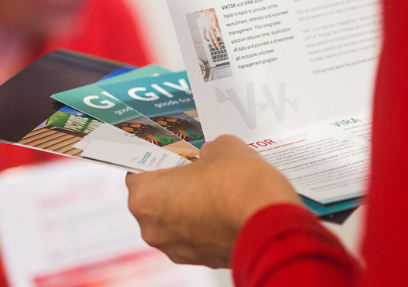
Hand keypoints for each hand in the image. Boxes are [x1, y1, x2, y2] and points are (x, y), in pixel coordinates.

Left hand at [125, 135, 302, 267]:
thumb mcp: (222, 146)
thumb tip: (211, 154)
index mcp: (145, 196)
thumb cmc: (239, 185)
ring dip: (191, 208)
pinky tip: (226, 210)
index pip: (138, 172)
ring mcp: (176, 249)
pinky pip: (196, 237)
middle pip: (156, 200)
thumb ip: (208, 150)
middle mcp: (154, 228)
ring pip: (176, 222)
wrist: (269, 221)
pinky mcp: (201, 261)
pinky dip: (207, 226)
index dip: (158, 161)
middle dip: (175, 186)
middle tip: (197, 171)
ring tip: (217, 190)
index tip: (172, 156)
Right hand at [199, 9, 222, 47]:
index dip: (222, 37)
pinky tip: (206, 40)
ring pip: (209, 37)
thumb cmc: (211, 11)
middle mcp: (211, 28)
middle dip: (217, 42)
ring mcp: (207, 28)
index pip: (219, 32)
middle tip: (219, 47)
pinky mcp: (204, 27)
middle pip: (214, 37)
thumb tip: (226, 21)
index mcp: (215, 25)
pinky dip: (205, 37)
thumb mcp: (218, 15)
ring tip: (214, 46)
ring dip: (212, 42)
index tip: (224, 41)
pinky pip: (204, 33)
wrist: (204, 10)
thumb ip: (221, 19)